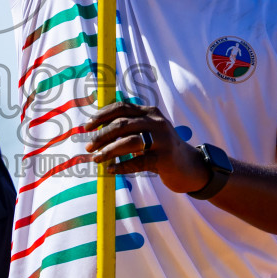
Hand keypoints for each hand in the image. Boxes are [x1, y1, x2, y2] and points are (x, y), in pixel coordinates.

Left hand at [85, 102, 208, 192]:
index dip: (102, 115)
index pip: (122, 107)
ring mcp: (163, 139)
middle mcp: (157, 122)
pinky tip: (111, 170)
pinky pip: (138, 161)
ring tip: (97, 159)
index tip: (87, 126)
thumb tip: (97, 129)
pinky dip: (122, 166)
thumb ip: (128, 127)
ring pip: (129, 141)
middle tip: (89, 147)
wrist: (188, 166)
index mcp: (150, 112)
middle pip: (122, 124)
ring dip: (109, 151)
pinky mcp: (165, 158)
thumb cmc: (160, 149)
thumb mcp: (148, 132)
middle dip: (101, 135)